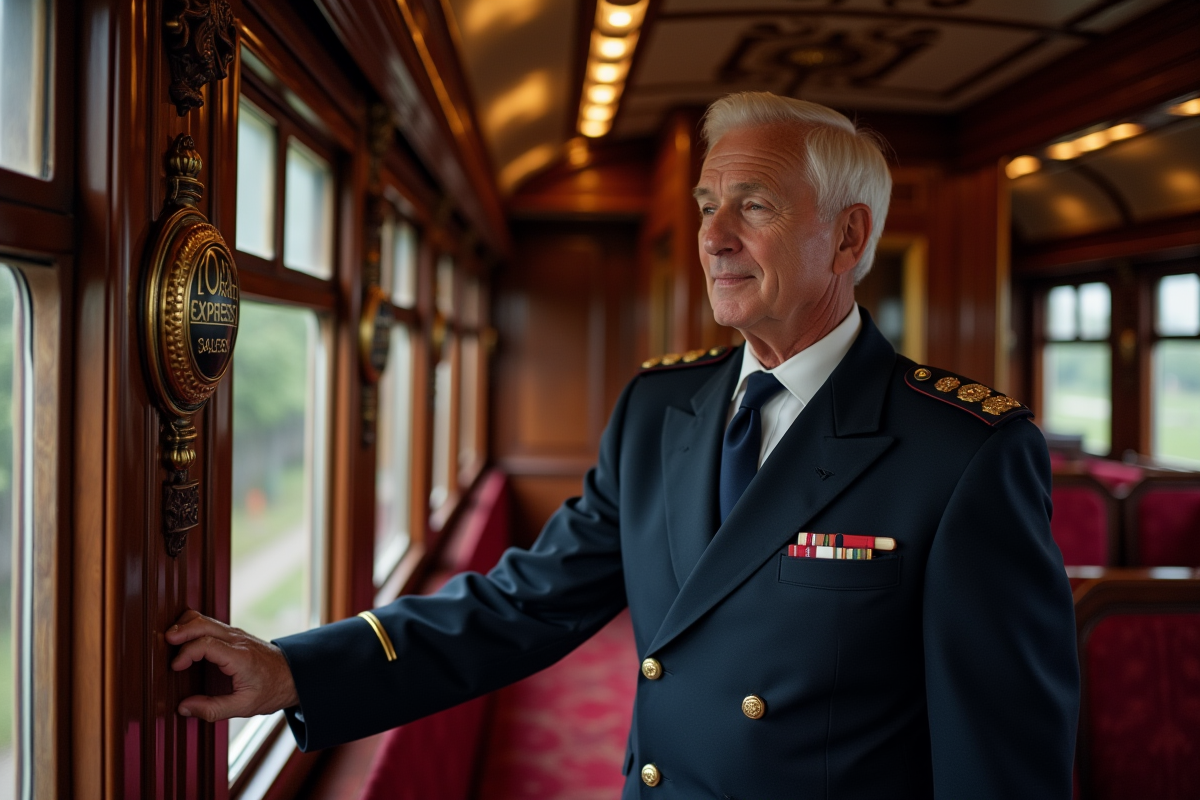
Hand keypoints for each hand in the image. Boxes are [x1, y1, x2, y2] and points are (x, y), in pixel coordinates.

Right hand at [166, 609, 298, 721]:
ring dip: (185, 625)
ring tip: (169, 640)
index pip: (206, 644)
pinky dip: (193, 627)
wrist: (294, 675)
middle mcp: (237, 640)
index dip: (186, 653)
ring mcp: (236, 634)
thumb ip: (213, 709)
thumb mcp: (245, 707)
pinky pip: (210, 624)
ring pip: (206, 619)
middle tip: (164, 642)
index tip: (175, 667)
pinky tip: (183, 639)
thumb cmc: (272, 690)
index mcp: (240, 657)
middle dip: (181, 630)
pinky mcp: (233, 635)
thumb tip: (184, 708)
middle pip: (203, 623)